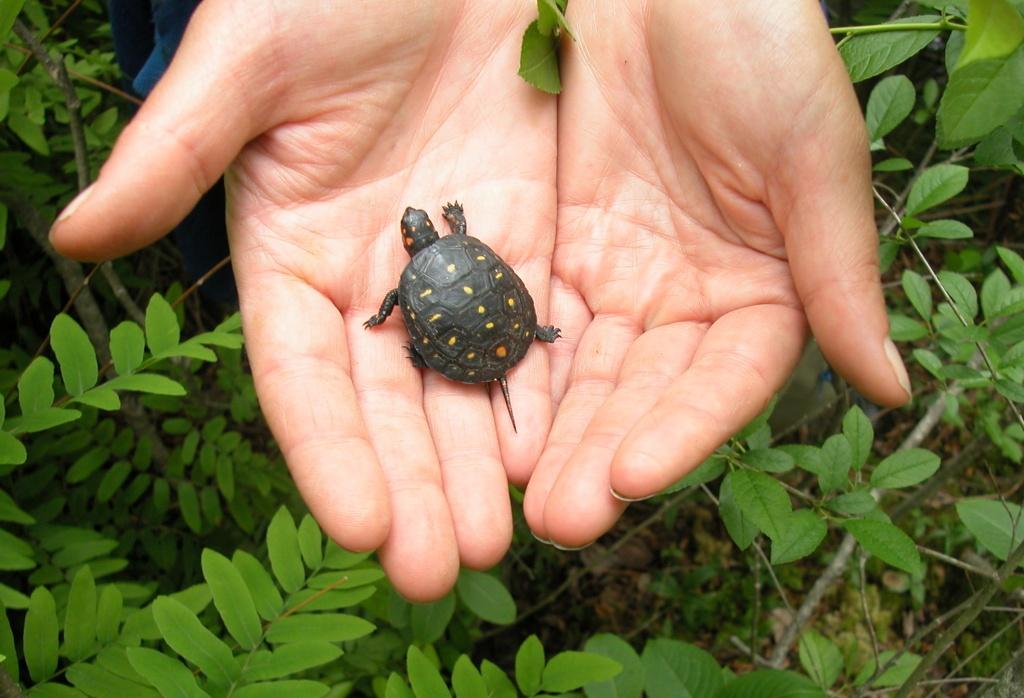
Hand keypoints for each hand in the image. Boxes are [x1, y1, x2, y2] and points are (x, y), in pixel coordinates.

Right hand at [49, 0, 556, 599]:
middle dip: (413, 486)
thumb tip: (72, 237)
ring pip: (465, 383)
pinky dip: (542, 392)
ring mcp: (451, 268)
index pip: (303, 375)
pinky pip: (534, 328)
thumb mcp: (246, 59)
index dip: (326, 450)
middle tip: (437, 570)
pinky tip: (557, 453)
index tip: (358, 526)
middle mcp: (369, 280)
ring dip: (482, 463)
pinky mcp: (528, 240)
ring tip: (504, 540)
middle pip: (389, 403)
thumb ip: (174, 151)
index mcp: (289, 253)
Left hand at [524, 0, 911, 547]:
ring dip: (548, 434)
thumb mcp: (810, 149)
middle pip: (640, 394)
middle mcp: (683, 299)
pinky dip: (505, 366)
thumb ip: (836, 271)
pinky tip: (478, 418)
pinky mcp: (553, 247)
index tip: (634, 476)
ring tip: (512, 498)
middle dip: (600, 455)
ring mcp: (614, 277)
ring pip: (578, 373)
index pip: (723, 381)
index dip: (684, 430)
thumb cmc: (755, 40)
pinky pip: (525, 317)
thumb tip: (890, 388)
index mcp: (760, 288)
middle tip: (559, 520)